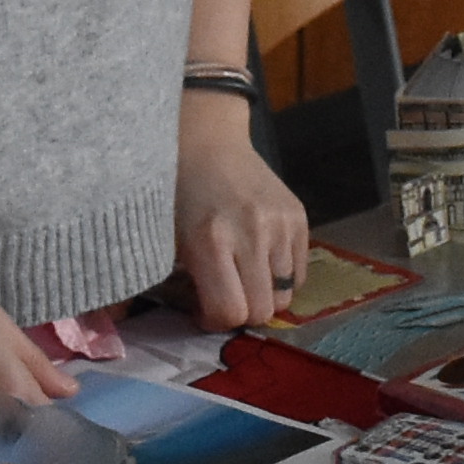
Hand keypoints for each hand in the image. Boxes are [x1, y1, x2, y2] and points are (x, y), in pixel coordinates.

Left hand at [173, 93, 308, 326]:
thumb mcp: (165, 238)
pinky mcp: (298, 216)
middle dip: (242, 314)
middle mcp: (251, 234)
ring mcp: (280, 224)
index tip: (203, 312)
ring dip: (263, 295)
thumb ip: (185, 282)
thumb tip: (204, 321)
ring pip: (285, 295)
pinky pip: (299, 272)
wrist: (207, 141)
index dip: (215, 322)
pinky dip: (280, 277)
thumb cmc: (177, 192)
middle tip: (225, 296)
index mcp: (209, 241)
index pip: (230, 312)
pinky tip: (259, 259)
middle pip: (262, 310)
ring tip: (242, 275)